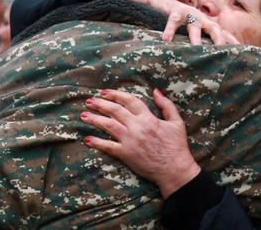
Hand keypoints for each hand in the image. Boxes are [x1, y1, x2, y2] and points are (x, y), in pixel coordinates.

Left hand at [81, 88, 200, 198]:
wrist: (175, 170)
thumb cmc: (177, 147)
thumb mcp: (177, 122)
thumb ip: (166, 104)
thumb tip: (156, 91)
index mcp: (148, 118)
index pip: (129, 100)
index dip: (115, 94)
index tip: (105, 92)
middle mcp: (137, 127)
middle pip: (115, 111)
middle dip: (100, 104)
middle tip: (89, 101)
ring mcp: (130, 141)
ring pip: (108, 126)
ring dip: (95, 119)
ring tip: (84, 115)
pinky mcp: (126, 155)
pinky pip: (108, 147)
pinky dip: (97, 142)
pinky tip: (88, 139)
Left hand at [124, 0, 231, 44]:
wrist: (179, 6)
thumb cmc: (163, 6)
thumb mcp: (150, 1)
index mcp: (178, 10)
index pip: (174, 17)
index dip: (170, 28)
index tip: (165, 39)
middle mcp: (194, 15)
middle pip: (196, 24)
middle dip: (196, 35)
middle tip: (194, 46)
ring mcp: (206, 22)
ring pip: (214, 30)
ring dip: (218, 40)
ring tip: (221, 52)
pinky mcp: (214, 29)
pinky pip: (227, 36)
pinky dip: (234, 43)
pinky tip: (242, 53)